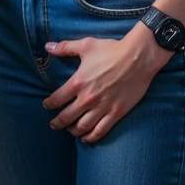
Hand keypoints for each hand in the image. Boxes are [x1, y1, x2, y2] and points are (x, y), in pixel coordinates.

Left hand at [41, 24, 168, 141]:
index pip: (56, 99)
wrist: (138, 58)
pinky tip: (86, 138)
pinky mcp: (116, 113)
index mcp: (77, 83)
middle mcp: (87, 98)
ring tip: (69, 130)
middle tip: (54, 124)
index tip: (46, 106)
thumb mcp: (85, 45)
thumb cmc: (111, 50)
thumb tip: (47, 47)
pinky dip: (91, 137)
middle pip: (66, 117)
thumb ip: (65, 48)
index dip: (48, 105)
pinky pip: (100, 130)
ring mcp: (102, 107)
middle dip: (57, 123)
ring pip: (82, 127)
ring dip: (73, 131)